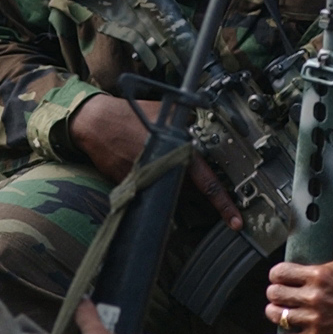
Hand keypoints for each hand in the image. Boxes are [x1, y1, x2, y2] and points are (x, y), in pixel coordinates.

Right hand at [70, 94, 242, 230]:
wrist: (97, 124)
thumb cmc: (130, 115)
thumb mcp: (167, 113)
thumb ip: (187, 122)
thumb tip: (201, 124)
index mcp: (177, 150)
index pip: (206, 182)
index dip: (223, 203)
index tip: (235, 220)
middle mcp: (164, 169)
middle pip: (189, 191)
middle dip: (193, 189)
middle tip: (193, 182)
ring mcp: (147, 180)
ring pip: (170, 191)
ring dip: (170, 181)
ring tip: (158, 161)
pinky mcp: (131, 186)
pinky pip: (150, 189)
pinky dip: (150, 179)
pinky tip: (141, 161)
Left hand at [262, 220, 332, 333]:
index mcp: (319, 276)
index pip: (281, 272)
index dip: (276, 274)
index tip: (279, 276)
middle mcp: (313, 297)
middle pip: (275, 294)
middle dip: (274, 293)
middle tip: (278, 294)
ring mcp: (313, 319)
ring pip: (278, 316)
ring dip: (275, 313)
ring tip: (277, 312)